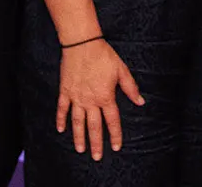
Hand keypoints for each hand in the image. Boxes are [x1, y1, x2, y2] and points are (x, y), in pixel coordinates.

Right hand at [57, 38, 143, 159]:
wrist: (82, 44)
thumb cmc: (104, 56)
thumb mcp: (122, 70)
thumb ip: (130, 88)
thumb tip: (140, 101)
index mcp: (106, 96)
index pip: (112, 120)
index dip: (115, 135)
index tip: (116, 147)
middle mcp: (90, 101)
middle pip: (94, 126)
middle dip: (96, 143)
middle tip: (96, 157)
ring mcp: (76, 97)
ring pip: (77, 122)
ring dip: (79, 136)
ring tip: (80, 149)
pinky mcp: (65, 91)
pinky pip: (62, 109)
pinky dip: (61, 120)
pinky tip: (61, 130)